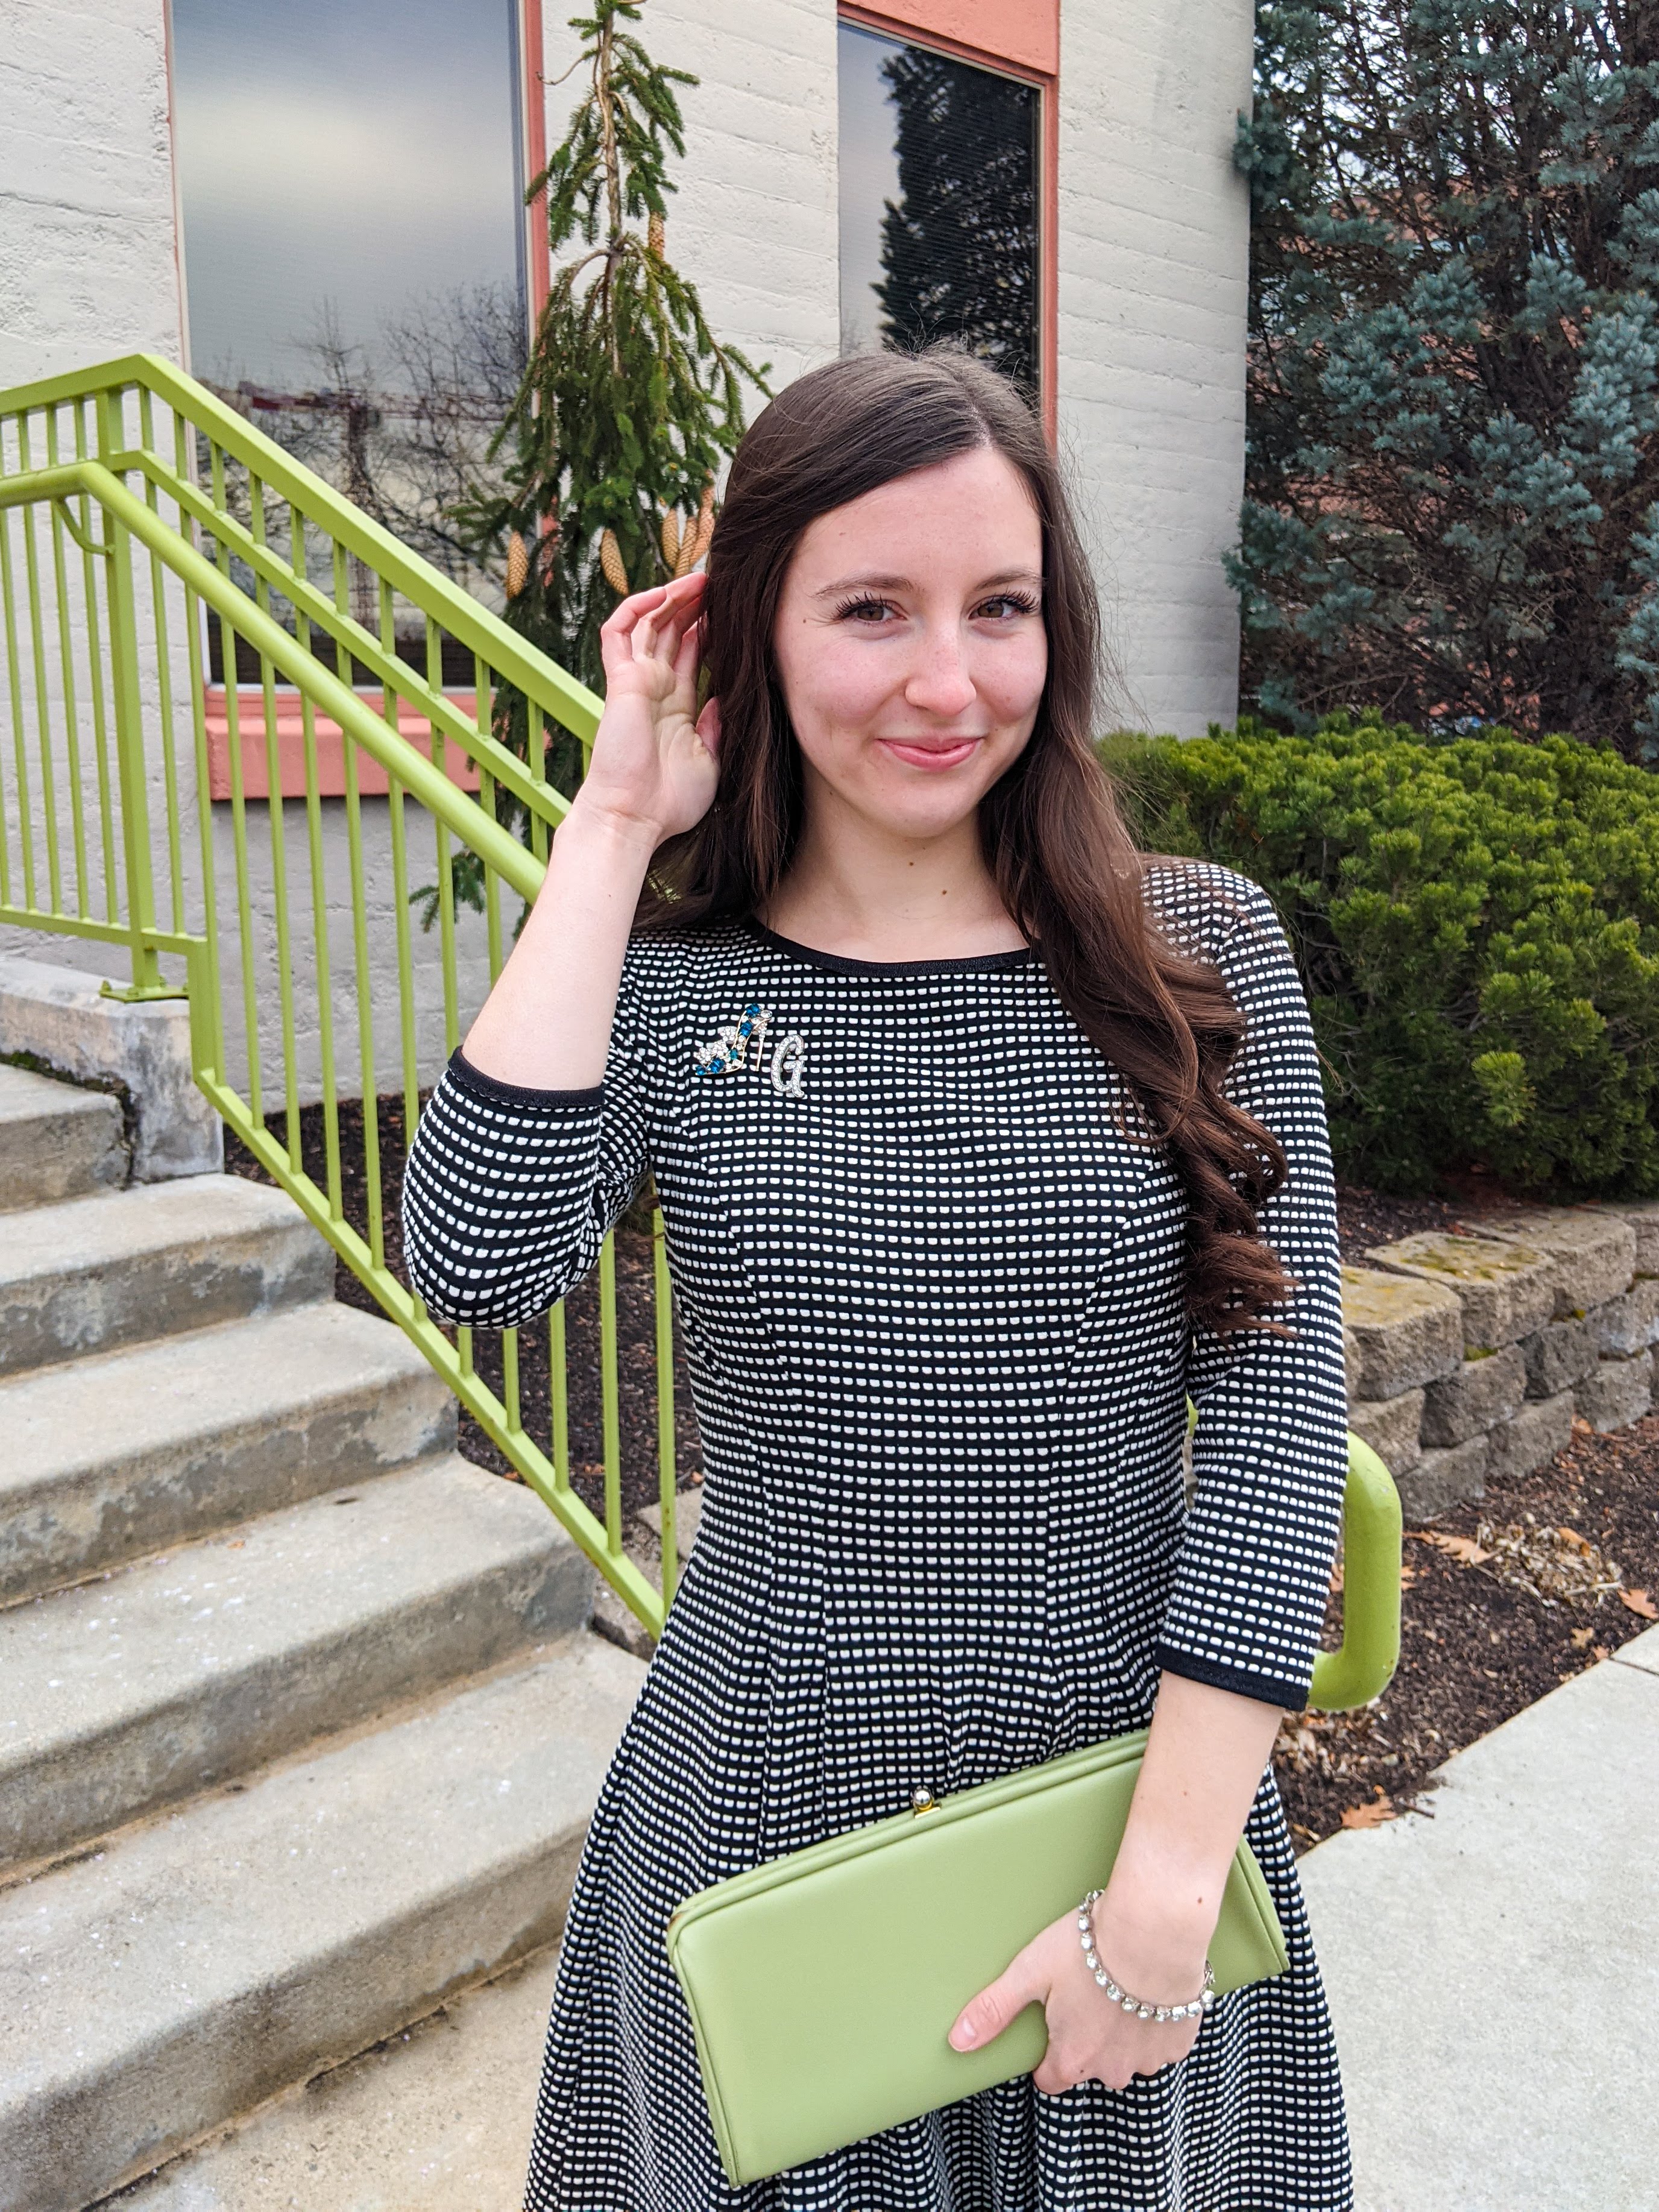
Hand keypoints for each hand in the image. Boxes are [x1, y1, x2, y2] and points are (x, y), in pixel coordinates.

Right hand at [572, 571, 721, 846]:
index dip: (708, 629)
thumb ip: (715, 726)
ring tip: (700, 578)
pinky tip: (663, 593)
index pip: (692, 654)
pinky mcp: (621, 680)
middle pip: (673, 632)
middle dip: (694, 605)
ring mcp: (636, 682)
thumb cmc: (669, 802)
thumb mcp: (708, 761)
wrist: (634, 818)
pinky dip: (636, 607)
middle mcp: (655, 689)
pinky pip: (619, 632)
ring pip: (649, 624)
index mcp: (677, 707)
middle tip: (719, 583)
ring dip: (672, 598)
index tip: (732, 611)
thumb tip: (723, 695)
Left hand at [947, 1888, 1209, 2094]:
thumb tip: (958, 2041)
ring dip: (1122, 2030)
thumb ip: (994, 2011)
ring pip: (1128, 2055)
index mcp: (1072, 2058)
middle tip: (1085, 1992)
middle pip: (1090, 2065)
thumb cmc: (1089, 1949)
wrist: (1153, 1931)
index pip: (1051, 2079)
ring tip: (1117, 1985)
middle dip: (1086, 2038)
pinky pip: (1162, 2040)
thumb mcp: (1029, 1973)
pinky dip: (1155, 2020)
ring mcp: (1149, 2058)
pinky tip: (1147, 1988)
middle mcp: (1111, 2069)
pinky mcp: (1180, 2040)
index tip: (1050, 2025)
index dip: (1046, 2056)